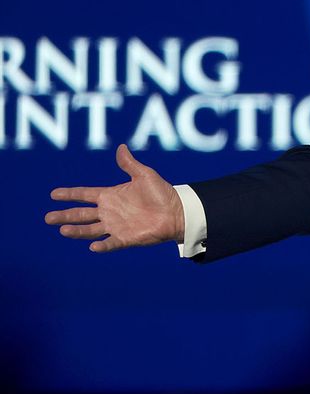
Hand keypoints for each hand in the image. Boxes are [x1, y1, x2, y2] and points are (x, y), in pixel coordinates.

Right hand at [45, 144, 183, 251]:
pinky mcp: (126, 238)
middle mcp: (109, 212)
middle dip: (65, 216)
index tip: (53, 194)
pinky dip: (102, 245)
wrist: (177, 211)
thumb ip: (129, 164)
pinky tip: (93, 246)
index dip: (70, 194)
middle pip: (81, 214)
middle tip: (48, 218)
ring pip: (90, 230)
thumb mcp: (144, 175)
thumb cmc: (162, 193)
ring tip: (63, 230)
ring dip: (77, 231)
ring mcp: (116, 226)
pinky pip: (111, 243)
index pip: (85, 194)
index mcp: (111, 195)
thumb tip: (121, 147)